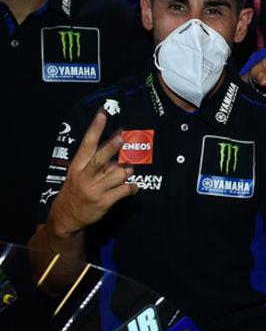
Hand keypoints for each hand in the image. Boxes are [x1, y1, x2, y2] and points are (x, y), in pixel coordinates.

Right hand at [47, 110, 136, 238]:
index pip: (87, 143)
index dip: (95, 128)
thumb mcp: (80, 175)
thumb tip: (119, 156)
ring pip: (119, 174)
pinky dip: (132, 187)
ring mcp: (94, 189)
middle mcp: (85, 176)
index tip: (102, 113)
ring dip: (128, 172)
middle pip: (100, 158)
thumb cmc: (77, 190)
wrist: (67, 216)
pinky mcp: (104, 202)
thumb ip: (99, 164)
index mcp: (78, 166)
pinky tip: (131, 188)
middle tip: (121, 137)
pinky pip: (125, 190)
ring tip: (127, 173)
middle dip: (111, 147)